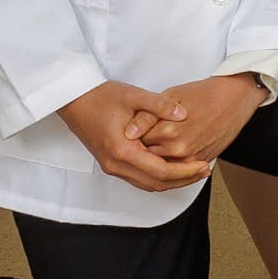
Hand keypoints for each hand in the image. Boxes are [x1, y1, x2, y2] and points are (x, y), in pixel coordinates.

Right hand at [59, 80, 198, 192]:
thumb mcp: (134, 95)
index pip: (160, 171)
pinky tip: (174, 167)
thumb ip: (160, 105)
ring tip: (194, 170)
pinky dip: (158, 176)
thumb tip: (183, 114)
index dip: (185, 172)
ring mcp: (111, 166)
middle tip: (205, 170)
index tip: (204, 166)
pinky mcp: (110, 163)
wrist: (72, 100)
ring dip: (171, 181)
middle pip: (155, 183)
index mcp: (122, 150)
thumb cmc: (100, 96)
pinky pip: (138, 178)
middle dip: (183, 180)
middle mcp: (115, 163)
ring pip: (147, 184)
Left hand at [135, 71, 267, 169]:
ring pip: (161, 165)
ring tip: (163, 138)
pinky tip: (174, 146)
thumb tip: (129, 132)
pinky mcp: (200, 161)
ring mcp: (190, 157)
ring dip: (156, 156)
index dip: (135, 134)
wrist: (235, 98)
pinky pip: (177, 169)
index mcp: (168, 131)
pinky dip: (171, 161)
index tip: (138, 127)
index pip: (136, 141)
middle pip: (146, 156)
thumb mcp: (171, 96)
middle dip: (144, 146)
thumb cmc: (206, 94)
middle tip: (150, 133)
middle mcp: (179, 148)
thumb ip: (146, 116)